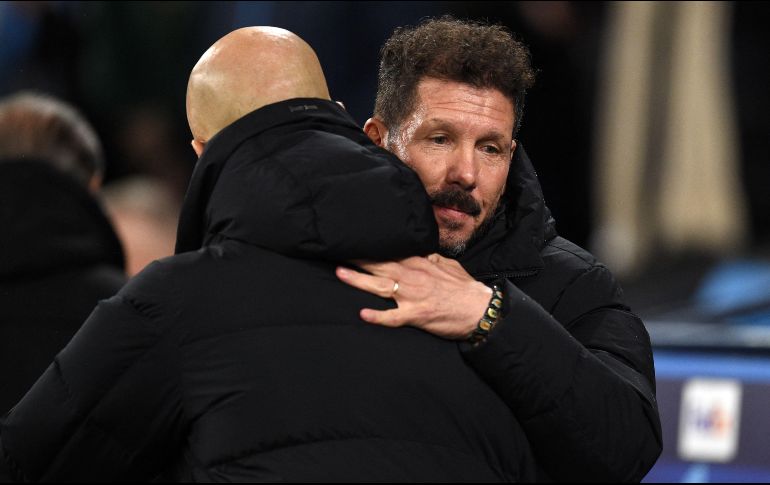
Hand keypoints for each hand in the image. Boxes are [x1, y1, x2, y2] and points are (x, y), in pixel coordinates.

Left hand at [335, 254, 492, 339]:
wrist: (480, 309)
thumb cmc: (463, 288)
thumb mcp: (447, 263)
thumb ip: (428, 256)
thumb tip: (415, 248)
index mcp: (419, 263)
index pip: (389, 251)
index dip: (370, 246)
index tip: (354, 239)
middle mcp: (412, 276)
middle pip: (379, 265)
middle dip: (357, 258)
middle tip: (336, 250)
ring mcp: (413, 296)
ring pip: (380, 286)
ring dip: (359, 280)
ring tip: (340, 273)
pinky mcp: (416, 315)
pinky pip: (393, 317)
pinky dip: (378, 316)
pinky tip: (363, 314)